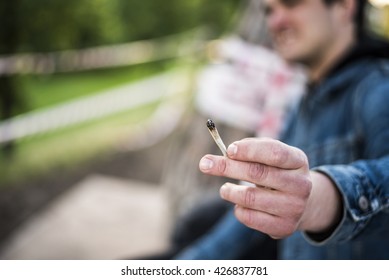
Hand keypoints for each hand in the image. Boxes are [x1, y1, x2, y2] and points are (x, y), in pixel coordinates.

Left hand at [199, 138, 341, 238]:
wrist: (302, 203)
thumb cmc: (278, 172)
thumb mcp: (272, 156)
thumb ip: (252, 148)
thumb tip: (227, 154)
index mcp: (298, 161)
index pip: (274, 153)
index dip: (249, 150)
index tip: (228, 149)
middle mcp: (301, 184)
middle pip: (258, 173)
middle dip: (227, 167)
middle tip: (205, 164)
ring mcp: (294, 208)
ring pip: (250, 197)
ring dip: (229, 191)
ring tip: (224, 189)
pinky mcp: (284, 227)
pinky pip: (249, 217)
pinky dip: (238, 209)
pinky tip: (239, 204)